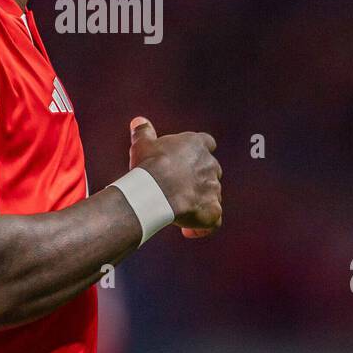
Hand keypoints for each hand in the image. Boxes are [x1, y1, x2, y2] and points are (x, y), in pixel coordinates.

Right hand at [128, 116, 221, 236]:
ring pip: (213, 195)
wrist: (155, 191)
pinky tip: (187, 231)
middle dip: (199, 180)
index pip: (207, 143)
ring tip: (179, 212)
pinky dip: (203, 226)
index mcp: (196, 145)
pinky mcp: (213, 210)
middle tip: (178, 189)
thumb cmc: (148, 166)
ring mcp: (214, 188)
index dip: (199, 152)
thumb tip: (138, 121)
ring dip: (199, 202)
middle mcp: (210, 165)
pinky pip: (213, 221)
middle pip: (211, 170)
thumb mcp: (142, 144)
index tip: (187, 160)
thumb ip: (144, 132)